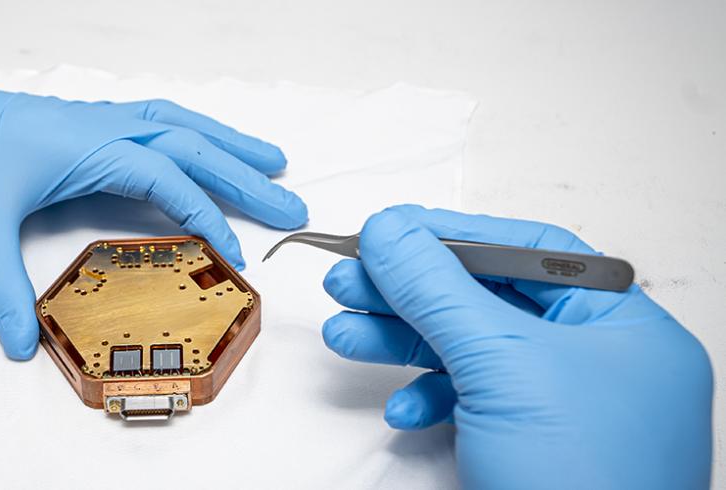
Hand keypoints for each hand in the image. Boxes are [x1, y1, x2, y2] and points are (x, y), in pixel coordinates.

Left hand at [0, 73, 307, 359]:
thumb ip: (2, 291)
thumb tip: (24, 344)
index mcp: (82, 144)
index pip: (165, 177)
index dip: (206, 214)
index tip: (236, 250)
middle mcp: (94, 124)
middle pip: (187, 142)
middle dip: (243, 171)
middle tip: (292, 200)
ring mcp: (87, 119)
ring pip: (174, 122)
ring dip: (224, 141)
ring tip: (270, 157)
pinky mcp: (74, 123)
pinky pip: (148, 120)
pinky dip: (186, 132)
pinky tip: (196, 145)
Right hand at [321, 205, 711, 488]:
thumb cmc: (586, 486)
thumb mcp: (501, 366)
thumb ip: (438, 290)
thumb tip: (390, 231)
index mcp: (621, 326)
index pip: (526, 251)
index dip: (449, 235)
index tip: (385, 231)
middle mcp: (596, 361)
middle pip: (486, 299)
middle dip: (410, 293)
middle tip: (348, 280)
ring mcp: (561, 409)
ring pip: (469, 352)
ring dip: (401, 342)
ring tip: (346, 334)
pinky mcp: (529, 448)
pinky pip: (471, 403)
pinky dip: (428, 399)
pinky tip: (402, 410)